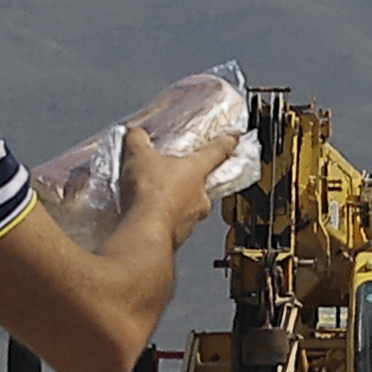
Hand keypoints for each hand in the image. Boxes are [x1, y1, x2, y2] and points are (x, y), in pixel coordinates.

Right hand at [108, 115, 223, 256]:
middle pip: (202, 184)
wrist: (145, 231)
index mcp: (196, 171)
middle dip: (191, 181)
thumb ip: (139, 141)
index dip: (226, 143)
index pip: (216, 152)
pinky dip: (166, 222)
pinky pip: (176, 226)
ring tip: (157, 201)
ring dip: (178, 204)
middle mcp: (200, 196)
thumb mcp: (139, 156)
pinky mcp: (180, 238)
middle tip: (177, 178)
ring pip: (190, 208)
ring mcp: (192, 220)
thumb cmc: (150, 191)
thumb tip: (136, 133)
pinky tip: (150, 219)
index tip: (235, 138)